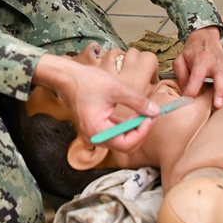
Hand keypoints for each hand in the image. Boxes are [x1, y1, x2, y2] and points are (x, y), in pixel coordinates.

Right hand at [32, 53, 159, 151]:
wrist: (68, 77)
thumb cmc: (87, 81)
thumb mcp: (116, 89)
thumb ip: (137, 102)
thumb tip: (155, 111)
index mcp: (97, 130)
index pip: (126, 143)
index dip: (143, 132)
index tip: (152, 117)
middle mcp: (94, 137)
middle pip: (125, 145)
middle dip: (141, 132)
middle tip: (151, 116)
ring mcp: (94, 134)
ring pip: (121, 140)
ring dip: (135, 129)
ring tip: (145, 114)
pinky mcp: (96, 128)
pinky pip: (115, 133)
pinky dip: (126, 126)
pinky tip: (135, 114)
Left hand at [173, 27, 222, 108]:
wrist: (203, 38)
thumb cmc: (191, 53)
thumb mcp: (180, 61)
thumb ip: (181, 76)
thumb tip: (185, 93)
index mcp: (199, 61)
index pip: (196, 77)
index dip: (192, 89)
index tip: (189, 100)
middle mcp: (214, 62)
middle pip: (219, 77)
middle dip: (220, 91)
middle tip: (218, 104)